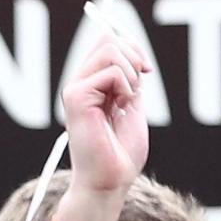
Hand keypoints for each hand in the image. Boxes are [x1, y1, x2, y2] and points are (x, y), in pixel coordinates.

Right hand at [57, 30, 150, 197]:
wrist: (110, 181)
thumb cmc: (120, 154)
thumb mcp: (131, 106)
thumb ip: (129, 80)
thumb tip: (133, 52)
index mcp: (89, 85)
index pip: (106, 42)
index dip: (132, 47)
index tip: (146, 71)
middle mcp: (78, 84)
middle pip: (108, 39)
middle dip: (134, 57)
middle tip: (138, 87)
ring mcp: (74, 90)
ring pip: (110, 49)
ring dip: (130, 73)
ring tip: (128, 100)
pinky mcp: (76, 98)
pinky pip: (110, 72)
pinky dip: (126, 86)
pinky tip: (121, 107)